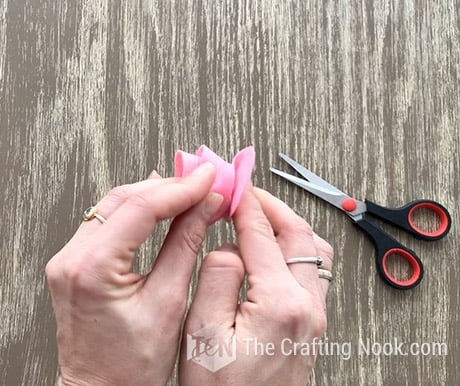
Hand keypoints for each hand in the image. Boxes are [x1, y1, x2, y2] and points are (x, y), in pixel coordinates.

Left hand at [45, 163, 222, 385]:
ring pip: (110, 207)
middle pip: (122, 200)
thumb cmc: (130, 367)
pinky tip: (156, 208)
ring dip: (150, 195)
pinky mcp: (71, 265)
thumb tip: (204, 207)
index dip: (180, 189)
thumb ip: (186, 246)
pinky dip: (133, 212)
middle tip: (202, 179)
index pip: (140, 208)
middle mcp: (70, 259)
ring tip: (187, 190)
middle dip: (166, 186)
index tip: (208, 178)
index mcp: (91, 269)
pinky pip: (102, 224)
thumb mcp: (169, 303)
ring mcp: (66, 261)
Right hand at [179, 186, 333, 384]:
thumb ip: (215, 277)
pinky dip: (291, 248)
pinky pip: (310, 272)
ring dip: (285, 225)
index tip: (232, 181)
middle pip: (298, 235)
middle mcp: (305, 307)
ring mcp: (313, 317)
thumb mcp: (202, 333)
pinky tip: (268, 249)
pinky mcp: (310, 326)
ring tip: (257, 214)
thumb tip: (225, 245)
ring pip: (311, 251)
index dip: (244, 202)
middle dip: (270, 205)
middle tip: (244, 189)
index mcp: (279, 303)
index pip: (263, 235)